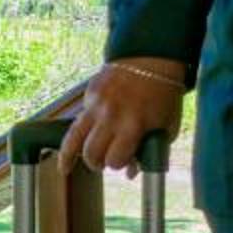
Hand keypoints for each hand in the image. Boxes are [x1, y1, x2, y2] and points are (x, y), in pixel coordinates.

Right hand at [60, 56, 185, 174]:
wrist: (151, 59)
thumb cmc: (163, 96)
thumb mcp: (166, 127)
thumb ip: (150, 151)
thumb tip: (131, 173)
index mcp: (134, 125)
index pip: (115, 160)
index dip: (118, 164)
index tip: (122, 162)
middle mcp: (111, 116)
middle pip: (91, 153)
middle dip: (96, 164)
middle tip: (101, 164)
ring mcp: (97, 105)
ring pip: (74, 140)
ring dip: (72, 156)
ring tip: (67, 167)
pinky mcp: (89, 95)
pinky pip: (79, 121)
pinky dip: (77, 134)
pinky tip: (73, 148)